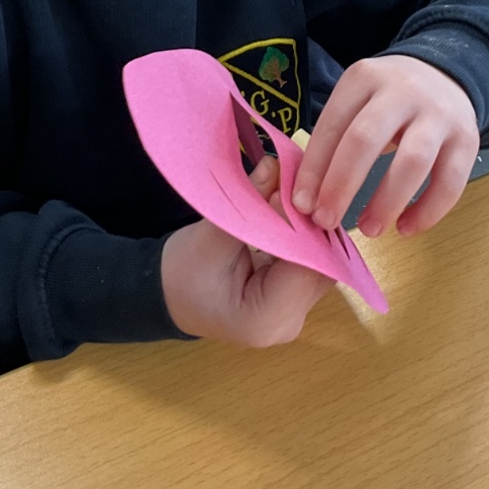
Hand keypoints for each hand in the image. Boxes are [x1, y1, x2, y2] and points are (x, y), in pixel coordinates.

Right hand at [161, 158, 333, 344]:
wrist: (167, 293)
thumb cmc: (181, 272)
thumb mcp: (210, 236)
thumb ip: (248, 203)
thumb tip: (277, 165)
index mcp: (265, 319)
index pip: (308, 267)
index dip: (307, 226)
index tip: (295, 189)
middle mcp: (288, 323)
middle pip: (320, 266)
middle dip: (311, 222)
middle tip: (298, 183)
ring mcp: (293, 314)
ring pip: (320, 261)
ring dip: (309, 226)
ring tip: (295, 192)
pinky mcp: (293, 299)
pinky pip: (310, 262)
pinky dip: (303, 234)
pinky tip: (293, 209)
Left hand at [292, 56, 479, 239]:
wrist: (445, 75)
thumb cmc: (387, 100)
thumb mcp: (357, 100)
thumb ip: (334, 139)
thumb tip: (308, 197)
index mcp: (364, 78)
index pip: (333, 126)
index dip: (315, 169)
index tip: (302, 205)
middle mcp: (402, 91)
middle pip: (366, 139)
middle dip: (342, 185)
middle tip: (327, 221)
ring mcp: (439, 113)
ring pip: (412, 161)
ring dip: (386, 202)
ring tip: (369, 229)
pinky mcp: (467, 138)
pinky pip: (450, 182)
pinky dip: (427, 211)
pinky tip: (405, 228)